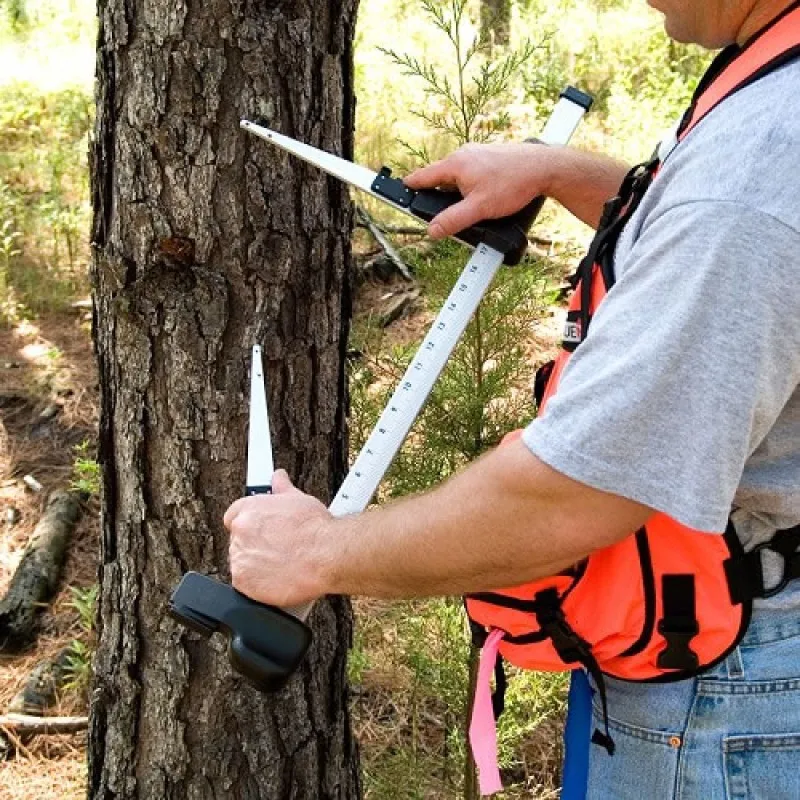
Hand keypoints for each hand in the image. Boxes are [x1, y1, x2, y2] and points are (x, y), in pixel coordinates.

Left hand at [224, 470, 333, 607]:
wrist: (325, 555)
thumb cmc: (315, 529)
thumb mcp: (299, 499)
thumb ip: (282, 488)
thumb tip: (279, 477)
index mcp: (249, 509)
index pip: (234, 514)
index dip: (249, 523)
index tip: (260, 529)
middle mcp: (240, 531)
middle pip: (239, 540)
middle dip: (255, 544)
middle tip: (278, 548)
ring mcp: (240, 557)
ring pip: (242, 562)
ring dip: (257, 564)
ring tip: (282, 563)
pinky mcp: (243, 581)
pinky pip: (245, 584)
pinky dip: (258, 584)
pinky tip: (277, 577)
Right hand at [404, 141, 555, 238]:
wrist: (544, 168)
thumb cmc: (514, 183)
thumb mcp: (479, 209)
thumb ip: (453, 220)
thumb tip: (432, 230)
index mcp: (455, 164)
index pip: (422, 177)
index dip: (409, 187)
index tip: (398, 191)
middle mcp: (464, 155)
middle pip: (440, 179)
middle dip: (439, 197)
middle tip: (443, 215)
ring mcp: (478, 154)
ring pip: (458, 178)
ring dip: (458, 194)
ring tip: (473, 209)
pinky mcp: (490, 158)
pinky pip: (472, 174)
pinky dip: (472, 188)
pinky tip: (485, 198)